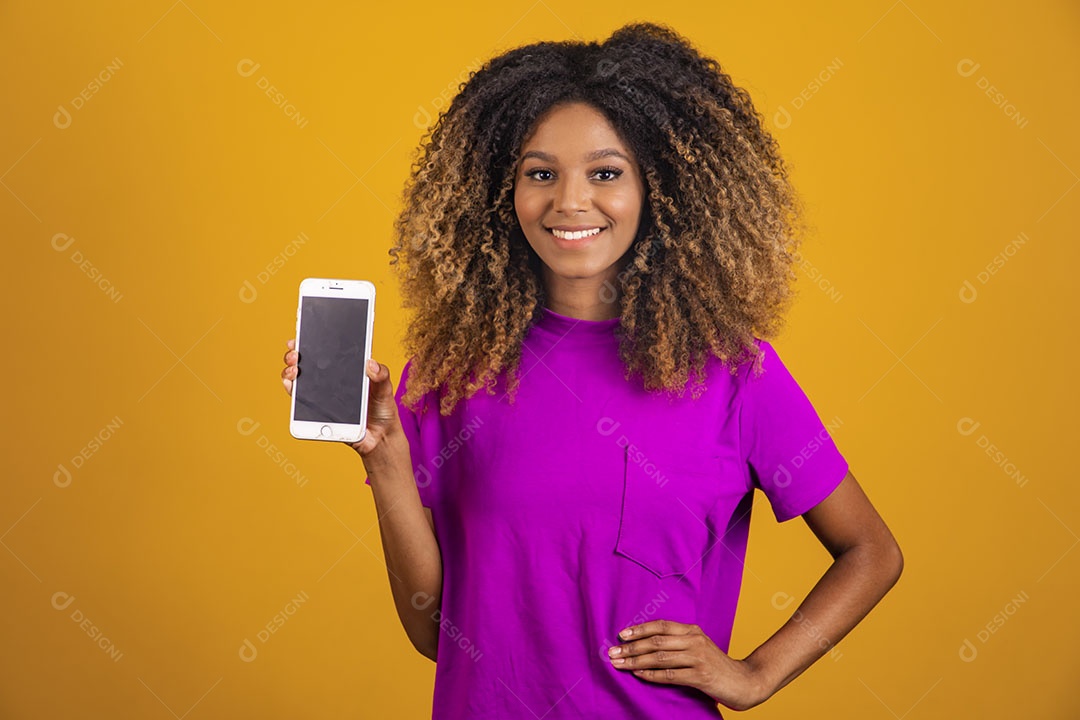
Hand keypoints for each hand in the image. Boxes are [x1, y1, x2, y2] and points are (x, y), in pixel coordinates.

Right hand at [280, 339, 402, 457]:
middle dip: (295, 354)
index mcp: (346, 369)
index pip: (325, 352)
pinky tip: (291, 385)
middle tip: (296, 354)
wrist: (380, 436)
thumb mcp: (386, 388)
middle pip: (306, 363)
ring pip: (299, 380)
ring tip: (294, 370)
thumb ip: (381, 375)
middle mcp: (330, 381)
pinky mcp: (318, 412)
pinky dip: (292, 391)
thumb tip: (370, 363)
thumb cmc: (382, 409)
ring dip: (290, 371)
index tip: (302, 334)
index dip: (311, 341)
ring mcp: (322, 395)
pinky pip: (300, 401)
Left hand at [606, 619, 770, 711]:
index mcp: (692, 630)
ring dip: (636, 661)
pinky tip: (638, 674)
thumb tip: (646, 643)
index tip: (621, 634)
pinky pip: (670, 675)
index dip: (639, 629)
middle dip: (631, 647)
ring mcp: (698, 658)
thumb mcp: (698, 646)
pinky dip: (651, 674)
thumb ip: (678, 642)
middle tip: (612, 652)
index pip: (660, 626)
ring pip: (660, 658)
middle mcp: (694, 641)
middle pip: (656, 641)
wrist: (745, 681)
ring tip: (619, 664)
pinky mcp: (700, 676)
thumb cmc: (716, 664)